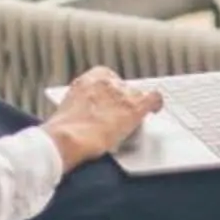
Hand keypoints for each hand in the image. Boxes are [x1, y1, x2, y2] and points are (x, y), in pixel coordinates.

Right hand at [42, 67, 162, 169]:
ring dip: (136, 106)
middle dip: (124, 100)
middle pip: (124, 88)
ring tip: (133, 119)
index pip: (108, 79)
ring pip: (138, 95)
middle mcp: (107, 82)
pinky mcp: (134, 108)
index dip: (112, 92)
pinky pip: (154, 99)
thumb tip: (87, 115)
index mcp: (88, 80)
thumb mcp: (69, 110)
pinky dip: (156, 104)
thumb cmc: (64, 132)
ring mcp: (122, 94)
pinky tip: (156, 110)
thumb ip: (82, 106)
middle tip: (120, 116)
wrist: (67, 140)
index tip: (112, 101)